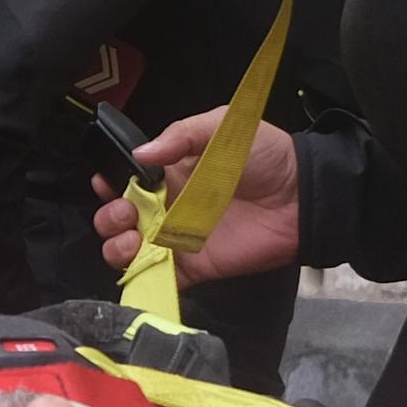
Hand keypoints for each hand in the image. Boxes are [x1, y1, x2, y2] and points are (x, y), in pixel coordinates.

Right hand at [86, 110, 302, 279]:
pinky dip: (142, 278)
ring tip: (131, 240)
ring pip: (130, 251)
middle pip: (119, 219)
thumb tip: (140, 154)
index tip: (104, 182)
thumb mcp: (221, 127)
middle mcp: (168, 207)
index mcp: (169, 173)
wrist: (302, 197)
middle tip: (124, 214)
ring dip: (117, 248)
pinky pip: (159, 279)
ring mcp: (178, 240)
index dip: (109, 183)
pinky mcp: (194, 268)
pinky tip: (142, 265)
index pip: (126, 181)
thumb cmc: (265, 155)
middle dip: (109, 218)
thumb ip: (180, 135)